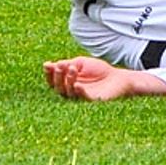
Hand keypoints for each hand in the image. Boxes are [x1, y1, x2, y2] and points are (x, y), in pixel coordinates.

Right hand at [43, 56, 165, 100]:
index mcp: (67, 82)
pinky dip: (78, 91)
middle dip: (58, 76)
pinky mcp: (91, 101)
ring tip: (73, 68)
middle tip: (61, 66)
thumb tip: (49, 64)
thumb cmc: (99, 70)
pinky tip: (77, 84)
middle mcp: (71, 91)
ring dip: (68, 80)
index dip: (48, 74)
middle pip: (58, 87)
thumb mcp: (81, 63)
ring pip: (68, 93)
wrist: (118, 78)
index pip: (53, 80)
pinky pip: (82, 98)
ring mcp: (80, 97)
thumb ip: (67, 64)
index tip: (47, 64)